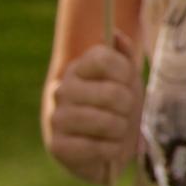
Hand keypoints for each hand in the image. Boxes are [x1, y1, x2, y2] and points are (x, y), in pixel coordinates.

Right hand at [46, 35, 143, 184]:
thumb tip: (115, 35)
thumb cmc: (117, 107)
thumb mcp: (126, 79)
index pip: (104, 58)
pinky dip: (111, 149)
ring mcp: (57, 117)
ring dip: (120, 129)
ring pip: (105, 122)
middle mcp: (63, 90)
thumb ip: (123, 55)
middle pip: (112, 93)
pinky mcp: (57, 146)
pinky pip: (94, 147)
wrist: (103, 145)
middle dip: (128, 106)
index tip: (128, 82)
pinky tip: (109, 147)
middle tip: (125, 111)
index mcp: (79, 68)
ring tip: (118, 129)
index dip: (125, 72)